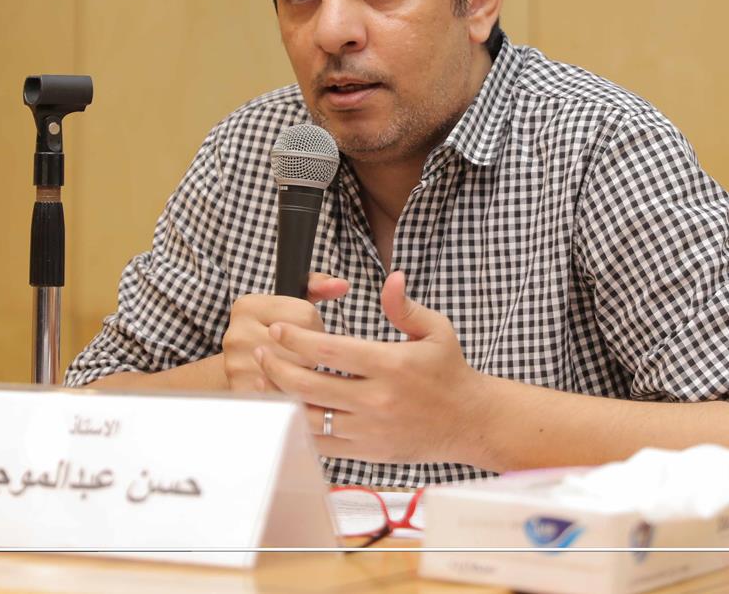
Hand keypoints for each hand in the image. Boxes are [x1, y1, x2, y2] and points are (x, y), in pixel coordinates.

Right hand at [222, 273, 347, 391]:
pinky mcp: (240, 390)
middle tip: (303, 353)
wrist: (240, 364)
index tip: (307, 331)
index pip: (305, 316)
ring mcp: (235, 364)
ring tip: (295, 368)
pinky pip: (283, 395)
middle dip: (311, 353)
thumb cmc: (270, 330)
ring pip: (295, 374)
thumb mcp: (290, 302)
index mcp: (249, 305)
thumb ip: (317, 286)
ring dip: (304, 374)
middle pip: (301, 348)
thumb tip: (341, 285)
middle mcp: (237, 334)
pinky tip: (289, 386)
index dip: (316, 326)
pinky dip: (292, 394)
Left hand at [254, 270, 485, 463]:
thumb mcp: (436, 330)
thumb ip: (405, 306)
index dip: (296, 339)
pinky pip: (321, 444)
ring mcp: (369, 431)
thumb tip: (392, 278)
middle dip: (276, 367)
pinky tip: (285, 409)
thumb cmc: (450, 372)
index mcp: (391, 365)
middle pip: (309, 386)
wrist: (468, 422)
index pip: (329, 352)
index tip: (278, 328)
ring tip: (262, 380)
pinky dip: (297, 428)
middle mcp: (376, 400)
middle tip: (260, 352)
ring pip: (308, 418)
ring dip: (280, 398)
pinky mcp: (366, 452)